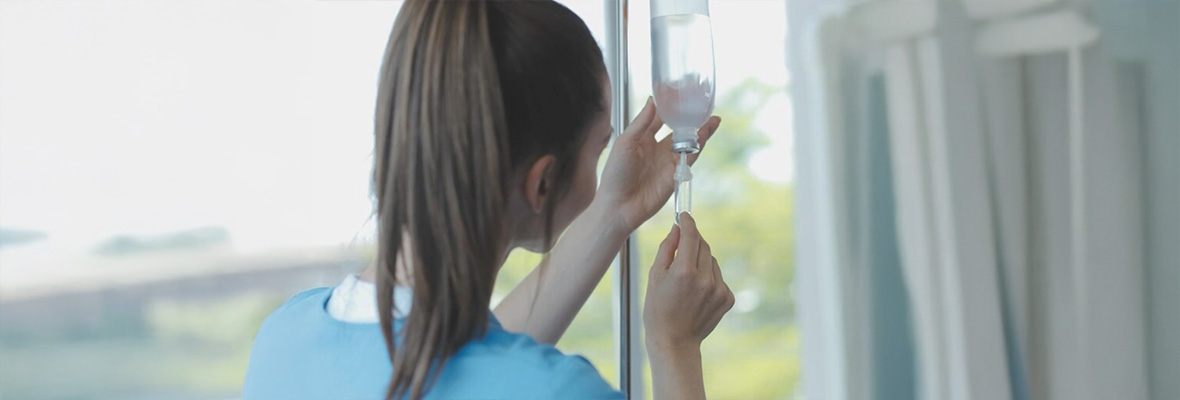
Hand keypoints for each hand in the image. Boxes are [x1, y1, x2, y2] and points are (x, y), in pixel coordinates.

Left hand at [595, 98, 721, 232]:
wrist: (618, 206)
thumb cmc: (614, 175)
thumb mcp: (625, 143)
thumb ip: (641, 122)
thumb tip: (653, 100)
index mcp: (642, 138)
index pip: (660, 118)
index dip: (671, 106)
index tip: (682, 93)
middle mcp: (656, 148)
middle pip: (679, 130)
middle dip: (692, 119)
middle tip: (705, 106)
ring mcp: (667, 162)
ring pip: (688, 143)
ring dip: (701, 132)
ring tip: (713, 120)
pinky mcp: (675, 175)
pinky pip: (689, 159)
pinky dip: (698, 147)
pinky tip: (704, 136)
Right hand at [642, 213, 734, 354]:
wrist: (674, 341)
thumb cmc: (658, 309)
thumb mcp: (655, 276)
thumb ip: (667, 248)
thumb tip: (676, 229)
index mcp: (684, 271)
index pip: (691, 235)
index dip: (688, 222)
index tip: (685, 216)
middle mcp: (705, 278)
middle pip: (703, 245)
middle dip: (692, 242)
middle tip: (681, 249)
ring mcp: (719, 289)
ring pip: (711, 261)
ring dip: (700, 262)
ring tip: (686, 280)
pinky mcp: (727, 298)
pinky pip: (718, 277)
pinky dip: (709, 278)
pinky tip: (696, 293)